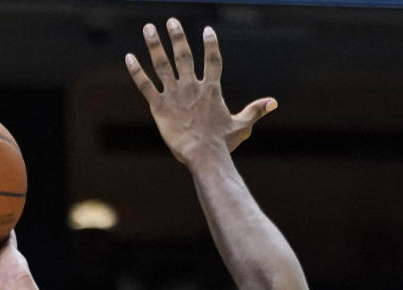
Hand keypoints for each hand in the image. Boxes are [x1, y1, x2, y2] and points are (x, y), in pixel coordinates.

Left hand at [126, 19, 275, 168]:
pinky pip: (145, 85)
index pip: (212, 60)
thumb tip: (273, 103)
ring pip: (162, 64)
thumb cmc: (223, 144)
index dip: (210, 44)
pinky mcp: (159, 107)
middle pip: (183, 54)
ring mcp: (174, 94)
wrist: (203, 155)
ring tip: (148, 28)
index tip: (207, 31)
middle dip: (177, 36)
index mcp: (211, 89)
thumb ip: (255, 111)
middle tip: (171, 21)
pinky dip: (136, 71)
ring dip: (154, 44)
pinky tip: (129, 56)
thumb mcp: (241, 126)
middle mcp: (191, 86)